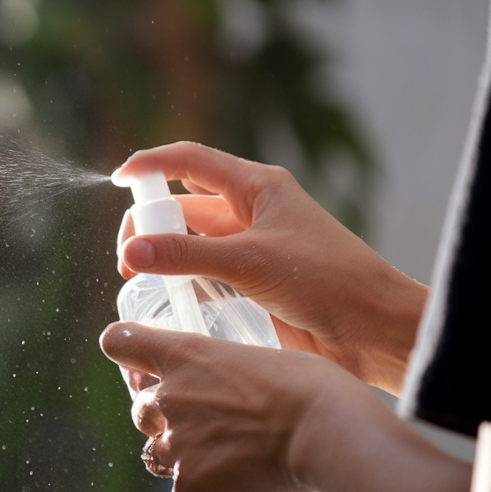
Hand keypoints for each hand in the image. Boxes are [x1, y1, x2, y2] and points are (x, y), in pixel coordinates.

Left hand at [99, 321, 395, 491]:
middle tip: (204, 426)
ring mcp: (178, 441)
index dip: (126, 355)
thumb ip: (235, 370)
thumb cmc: (314, 385)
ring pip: (155, 454)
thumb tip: (246, 388)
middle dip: (164, 418)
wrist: (330, 430)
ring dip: (180, 459)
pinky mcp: (193, 481)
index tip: (143, 367)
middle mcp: (171, 396)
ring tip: (221, 463)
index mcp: (185, 354)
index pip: (119, 342)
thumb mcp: (265, 356)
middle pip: (140, 408)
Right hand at [112, 142, 426, 393]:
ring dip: (163, 258)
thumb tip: (131, 252)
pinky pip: (205, 275)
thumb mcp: (250, 263)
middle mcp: (252, 212)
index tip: (117, 180)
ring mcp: (252, 248)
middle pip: (182, 206)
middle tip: (128, 260)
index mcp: (257, 186)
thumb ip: (187, 257)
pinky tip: (169, 301)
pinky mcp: (253, 282)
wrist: (373, 329)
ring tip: (138, 281)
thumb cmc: (327, 281)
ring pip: (191, 243)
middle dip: (149, 226)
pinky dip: (182, 283)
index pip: (190, 162)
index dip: (151, 165)